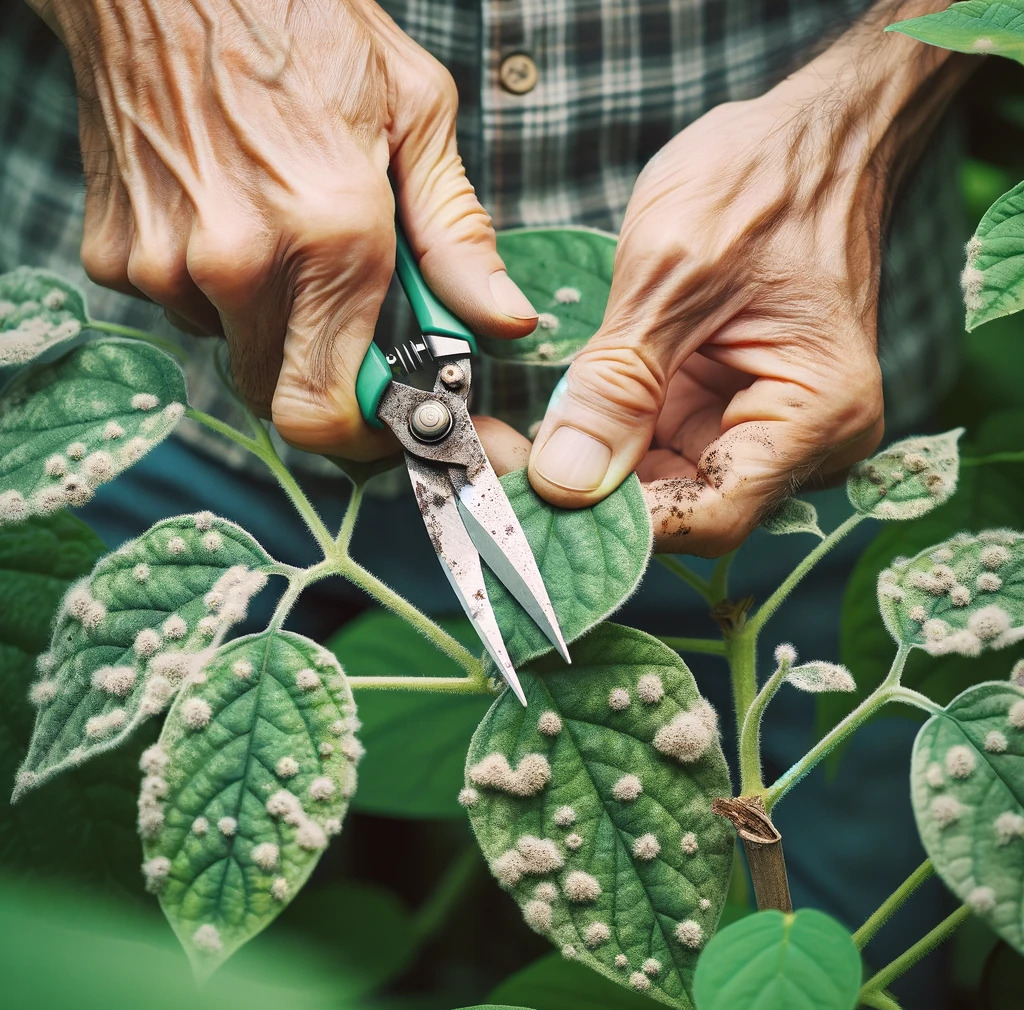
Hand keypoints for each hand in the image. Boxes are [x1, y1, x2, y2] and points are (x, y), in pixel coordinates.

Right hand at [34, 0, 536, 457]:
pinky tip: (235, 219)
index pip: (333, 412)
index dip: (373, 443)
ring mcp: (168, 263)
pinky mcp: (118, 255)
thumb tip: (504, 324)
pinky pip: (188, 314)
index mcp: (331, 233)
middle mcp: (239, 262)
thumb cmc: (302, 23)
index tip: (406, 433)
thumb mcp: (415, 114)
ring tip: (291, 241)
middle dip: (332, 388)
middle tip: (358, 338)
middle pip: (285, 405)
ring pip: (239, 357)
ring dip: (277, 329)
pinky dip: (222, 293)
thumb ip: (459, 238)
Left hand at [524, 3, 969, 555]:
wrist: (806, 139)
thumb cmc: (763, 180)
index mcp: (817, 412)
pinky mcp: (725, 409)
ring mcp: (761, 426)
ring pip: (661, 486)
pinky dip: (604, 440)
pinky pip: (657, 448)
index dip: (619, 524)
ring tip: (515, 447)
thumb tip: (566, 482)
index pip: (710, 516)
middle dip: (591, 499)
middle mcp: (801, 439)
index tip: (534, 504)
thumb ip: (619, 386)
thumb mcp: (673, 274)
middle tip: (505, 474)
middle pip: (682, 511)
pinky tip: (552, 425)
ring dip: (590, 472)